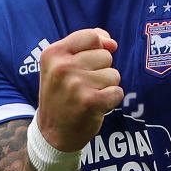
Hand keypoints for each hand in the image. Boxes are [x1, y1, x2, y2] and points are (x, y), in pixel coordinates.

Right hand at [37, 27, 121, 151]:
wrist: (52, 134)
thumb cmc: (61, 95)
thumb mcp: (59, 65)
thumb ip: (84, 46)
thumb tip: (111, 42)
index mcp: (53, 53)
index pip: (91, 36)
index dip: (99, 46)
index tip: (92, 62)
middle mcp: (63, 67)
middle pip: (105, 56)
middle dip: (101, 70)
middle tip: (83, 86)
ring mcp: (76, 84)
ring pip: (113, 74)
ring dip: (106, 86)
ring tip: (88, 96)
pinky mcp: (90, 101)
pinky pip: (118, 92)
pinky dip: (111, 100)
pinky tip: (96, 106)